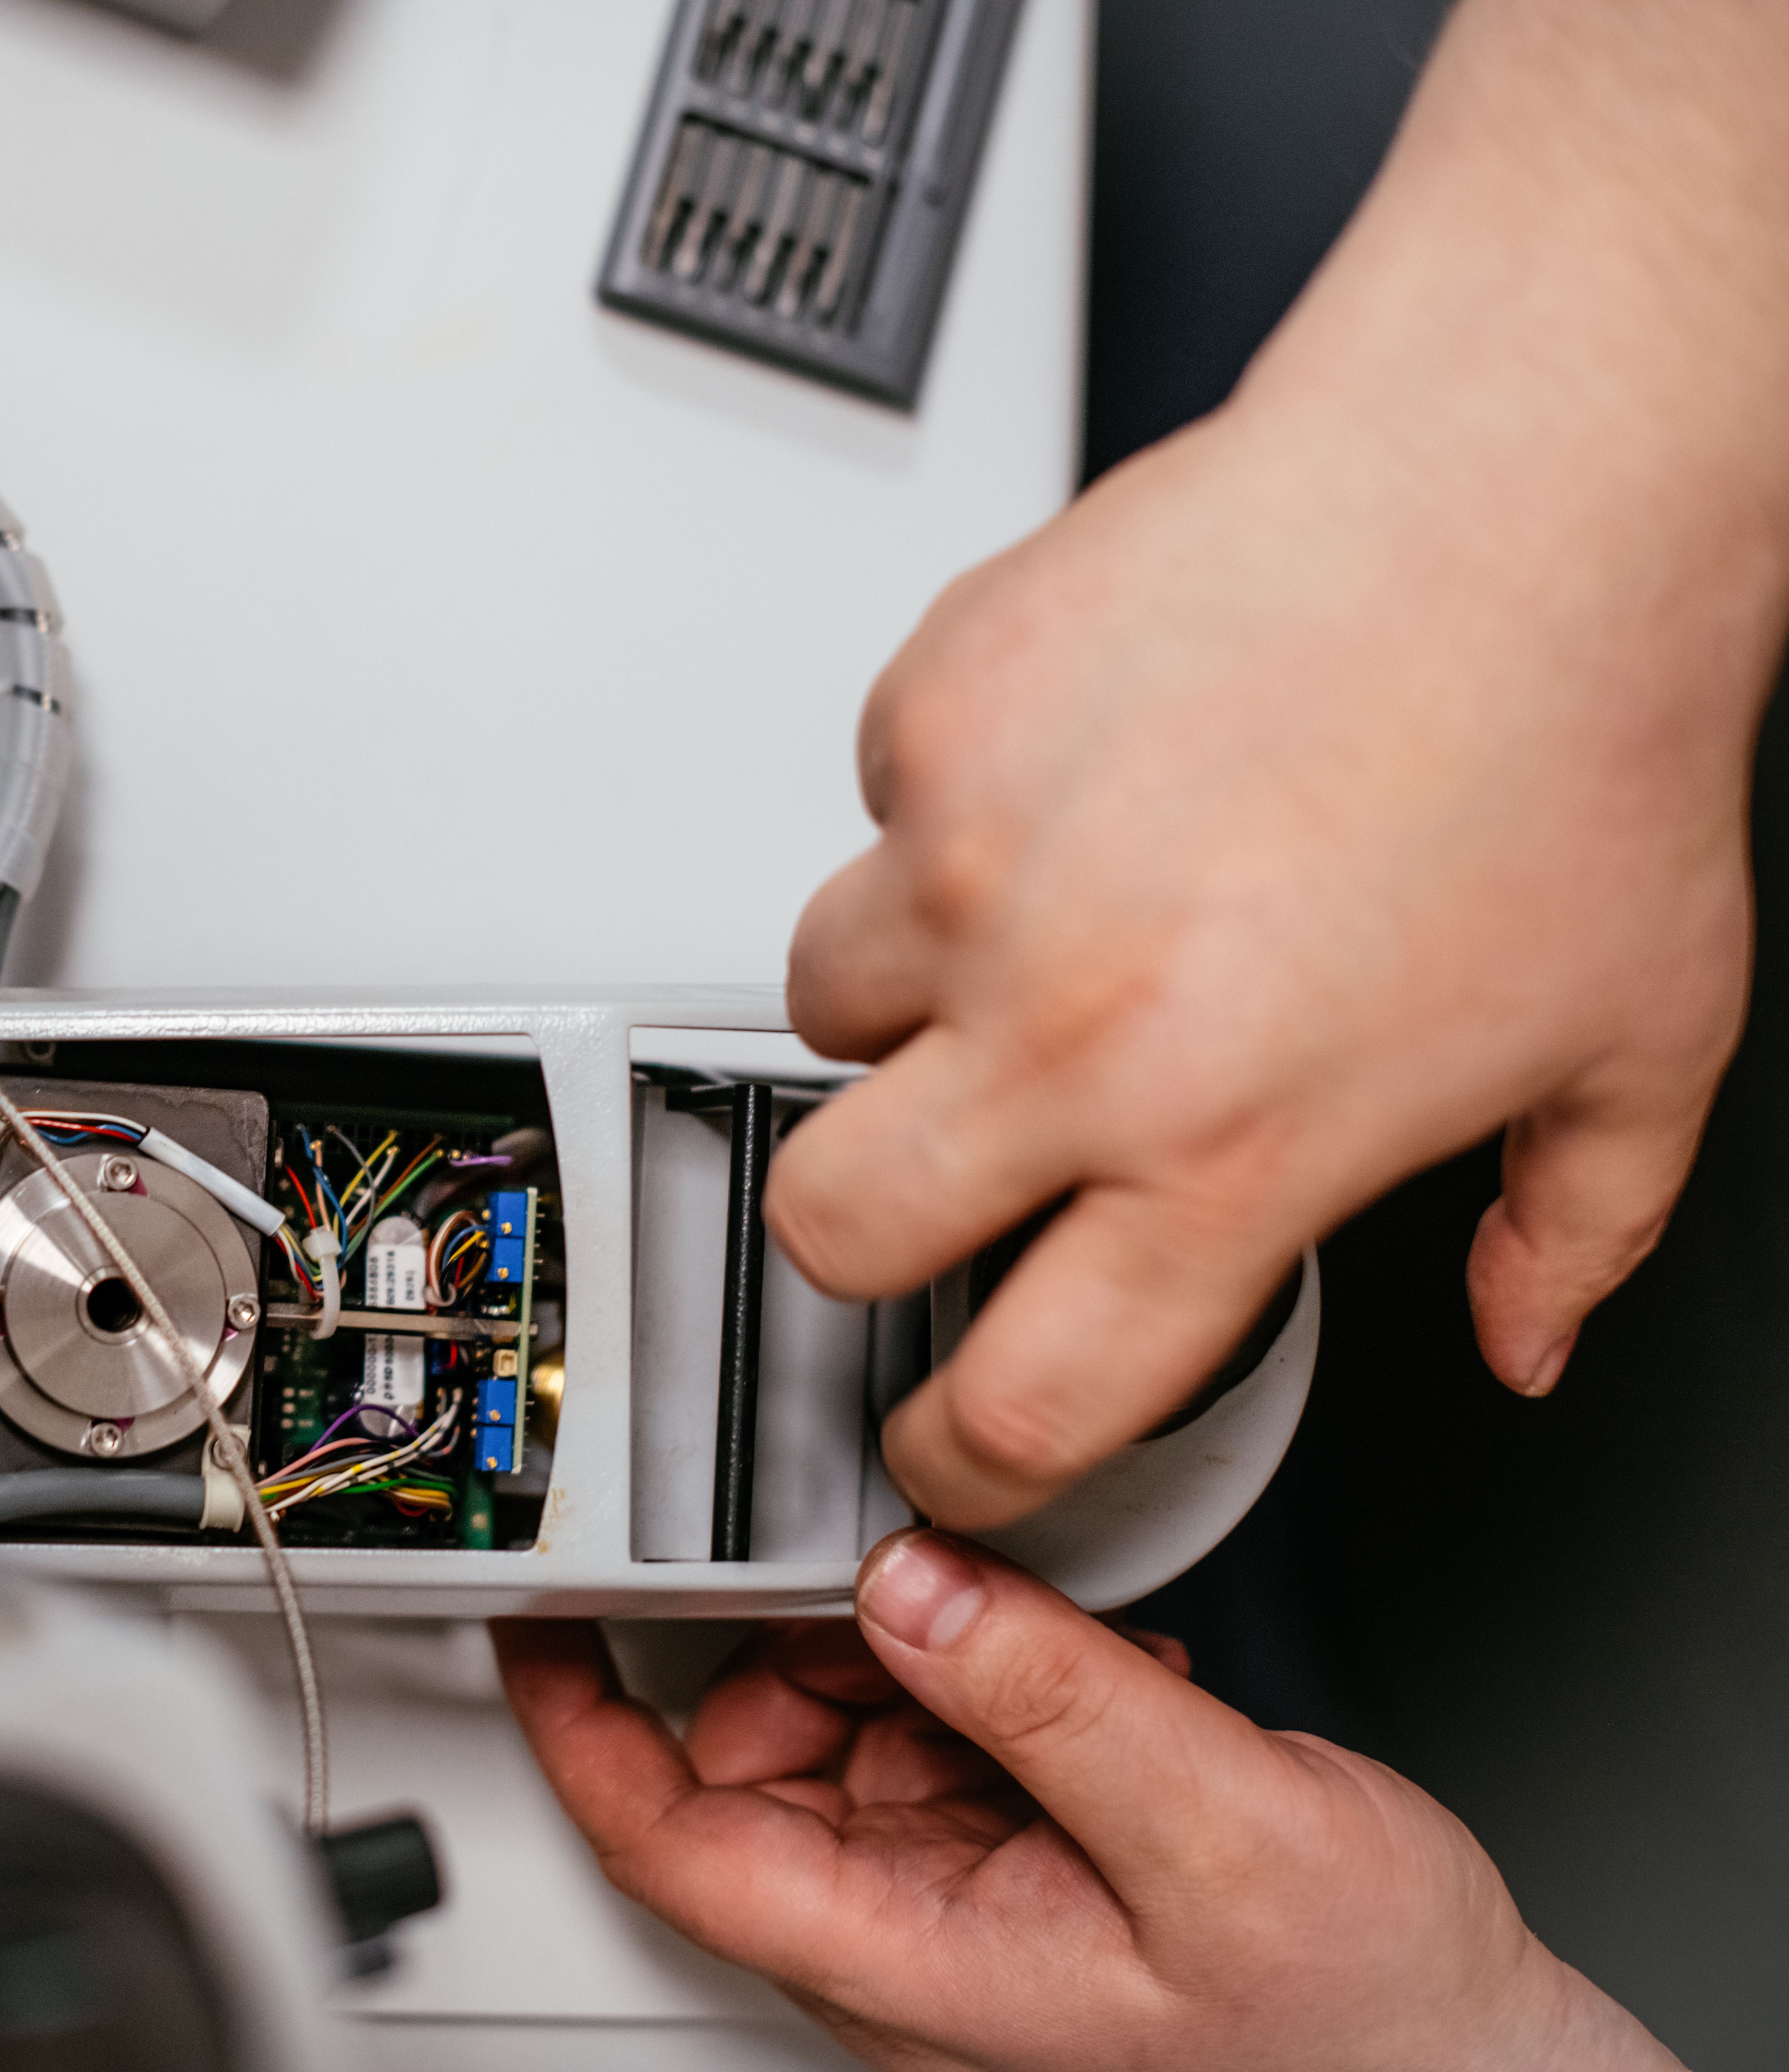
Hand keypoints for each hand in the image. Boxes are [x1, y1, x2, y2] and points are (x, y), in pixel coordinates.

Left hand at [494, 1533, 1678, 2071]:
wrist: (1466, 2059)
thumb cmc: (1365, 2017)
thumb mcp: (1225, 1836)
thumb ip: (1055, 1698)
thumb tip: (910, 1581)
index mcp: (911, 1961)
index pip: (667, 1835)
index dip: (577, 1720)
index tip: (537, 1613)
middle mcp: (909, 1937)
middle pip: (749, 1756)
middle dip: (805, 1645)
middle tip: (909, 1581)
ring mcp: (961, 1899)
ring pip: (844, 1728)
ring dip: (915, 1654)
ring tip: (1042, 1644)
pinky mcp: (1018, 1857)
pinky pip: (942, 1734)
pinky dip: (991, 1679)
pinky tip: (1092, 1683)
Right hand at [767, 0, 1788, 1527]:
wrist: (1520, 475)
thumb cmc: (1581, 733)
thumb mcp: (1639, 1040)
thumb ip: (1573, 1230)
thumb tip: (1524, 1332)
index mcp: (1234, 1141)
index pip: (1023, 1399)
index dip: (966, 1461)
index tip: (956, 1442)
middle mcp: (1075, 1025)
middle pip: (828, 1229)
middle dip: (859, 1242)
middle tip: (931, 1186)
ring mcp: (976, 866)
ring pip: (819, 1004)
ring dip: (898, 997)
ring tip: (1022, 923)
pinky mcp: (934, 717)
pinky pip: (872, 809)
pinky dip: (940, 808)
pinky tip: (1070, 768)